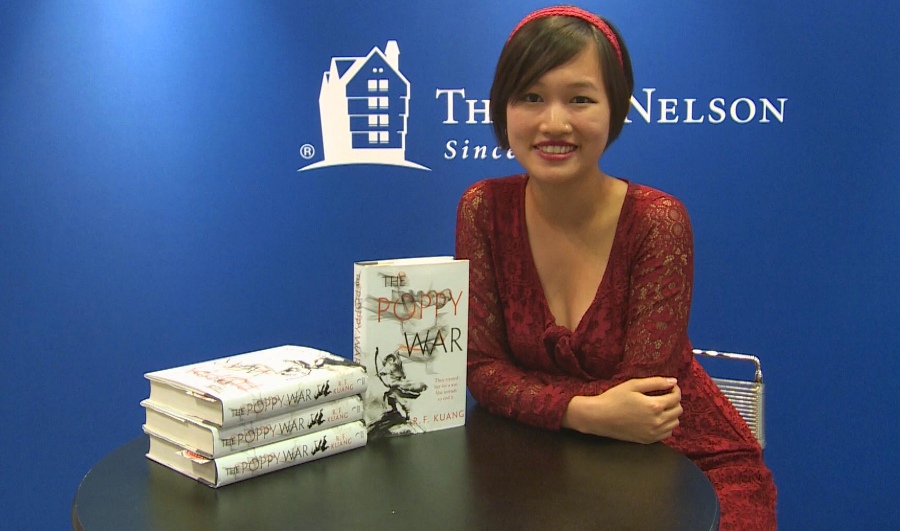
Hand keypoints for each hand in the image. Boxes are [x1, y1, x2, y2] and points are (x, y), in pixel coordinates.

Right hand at [562, 377, 682, 443]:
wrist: (599, 417)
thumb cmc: (614, 398)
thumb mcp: (633, 385)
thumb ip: (656, 382)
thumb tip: (674, 381)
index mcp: (654, 406)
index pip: (676, 397)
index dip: (675, 390)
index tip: (670, 387)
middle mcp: (657, 421)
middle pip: (678, 411)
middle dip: (674, 401)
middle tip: (664, 395)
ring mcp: (653, 433)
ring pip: (675, 423)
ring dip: (672, 414)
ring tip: (661, 407)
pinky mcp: (648, 440)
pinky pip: (667, 433)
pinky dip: (667, 426)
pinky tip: (656, 419)